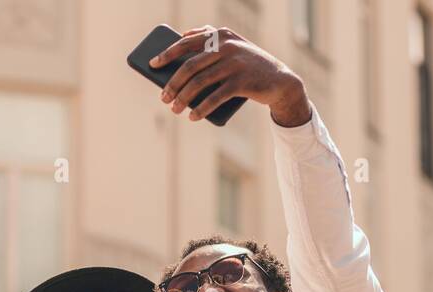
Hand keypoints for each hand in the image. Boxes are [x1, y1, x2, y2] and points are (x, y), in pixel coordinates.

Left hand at [149, 25, 310, 126]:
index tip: (152, 64)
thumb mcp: (231, 48)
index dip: (167, 54)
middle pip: (190, 66)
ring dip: (183, 99)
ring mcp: (235, 64)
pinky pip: (215, 97)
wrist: (280, 80)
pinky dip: (201, 109)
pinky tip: (192, 116)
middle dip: (173, 84)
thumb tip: (180, 43)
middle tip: (163, 97)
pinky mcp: (242, 82)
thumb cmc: (247, 66)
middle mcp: (227, 46)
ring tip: (174, 110)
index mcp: (221, 35)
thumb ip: (209, 41)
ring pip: (199, 83)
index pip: (187, 42)